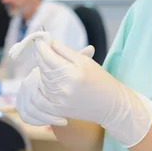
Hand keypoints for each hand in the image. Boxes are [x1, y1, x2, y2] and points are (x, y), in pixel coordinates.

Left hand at [17, 39, 151, 146]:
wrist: (111, 105)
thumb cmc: (100, 80)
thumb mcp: (85, 61)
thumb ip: (65, 51)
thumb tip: (49, 42)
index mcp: (72, 73)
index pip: (48, 57)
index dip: (42, 47)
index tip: (40, 40)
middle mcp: (64, 88)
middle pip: (43, 68)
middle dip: (42, 57)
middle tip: (44, 50)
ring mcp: (60, 101)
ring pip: (42, 81)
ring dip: (43, 71)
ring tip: (51, 65)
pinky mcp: (58, 110)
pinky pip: (42, 95)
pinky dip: (44, 86)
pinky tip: (50, 80)